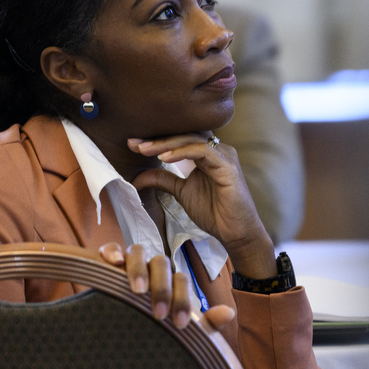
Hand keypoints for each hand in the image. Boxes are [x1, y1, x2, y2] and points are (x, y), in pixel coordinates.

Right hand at [99, 242, 235, 331]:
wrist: (123, 334)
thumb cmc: (156, 327)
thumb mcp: (181, 328)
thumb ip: (206, 323)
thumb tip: (229, 313)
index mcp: (171, 281)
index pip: (181, 280)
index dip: (182, 300)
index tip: (179, 324)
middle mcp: (152, 269)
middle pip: (161, 263)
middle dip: (162, 288)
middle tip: (159, 313)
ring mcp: (130, 263)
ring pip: (138, 251)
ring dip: (138, 269)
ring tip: (138, 291)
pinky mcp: (108, 263)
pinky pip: (110, 247)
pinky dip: (112, 250)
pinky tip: (113, 263)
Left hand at [128, 134, 276, 279]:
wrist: (235, 232)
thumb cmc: (214, 212)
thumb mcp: (181, 192)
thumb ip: (163, 180)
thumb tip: (137, 177)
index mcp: (206, 153)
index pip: (179, 140)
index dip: (156, 140)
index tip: (132, 144)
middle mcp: (216, 150)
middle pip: (183, 136)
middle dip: (157, 139)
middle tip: (134, 143)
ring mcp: (223, 155)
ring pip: (191, 140)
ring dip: (166, 143)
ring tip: (145, 149)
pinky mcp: (227, 164)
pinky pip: (202, 151)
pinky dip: (182, 152)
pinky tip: (165, 157)